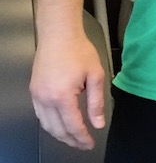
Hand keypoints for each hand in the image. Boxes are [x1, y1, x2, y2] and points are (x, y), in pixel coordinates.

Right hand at [30, 34, 106, 149]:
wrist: (59, 35)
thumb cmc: (78, 50)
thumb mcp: (95, 74)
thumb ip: (96, 102)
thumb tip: (98, 123)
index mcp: (62, 96)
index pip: (73, 125)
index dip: (82, 138)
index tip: (90, 143)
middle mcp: (46, 99)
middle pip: (58, 130)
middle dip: (71, 140)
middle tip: (83, 144)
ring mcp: (37, 96)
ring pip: (47, 126)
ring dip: (60, 135)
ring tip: (73, 138)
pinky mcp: (34, 92)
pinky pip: (41, 116)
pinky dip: (50, 124)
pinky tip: (59, 124)